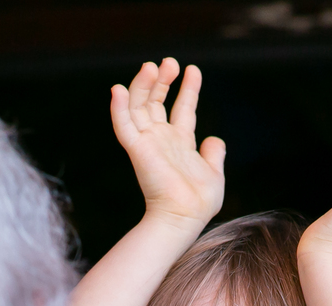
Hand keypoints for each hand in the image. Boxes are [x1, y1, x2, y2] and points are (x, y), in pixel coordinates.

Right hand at [111, 58, 225, 232]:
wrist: (185, 217)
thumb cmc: (199, 202)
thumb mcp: (214, 173)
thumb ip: (213, 154)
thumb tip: (214, 139)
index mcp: (180, 144)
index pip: (182, 109)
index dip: (188, 88)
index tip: (193, 69)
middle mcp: (162, 140)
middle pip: (156, 102)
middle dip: (162, 81)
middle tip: (169, 62)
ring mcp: (148, 144)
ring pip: (138, 107)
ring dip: (142, 85)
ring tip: (152, 66)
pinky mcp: (137, 150)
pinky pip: (124, 125)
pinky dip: (119, 107)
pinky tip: (118, 89)